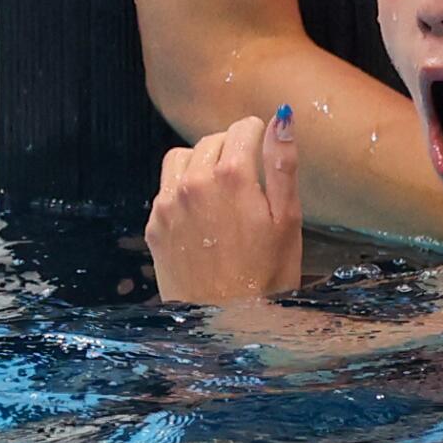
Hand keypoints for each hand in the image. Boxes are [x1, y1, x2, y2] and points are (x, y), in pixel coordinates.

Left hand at [146, 108, 301, 303]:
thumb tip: (282, 117)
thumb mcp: (287, 219)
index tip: (265, 153)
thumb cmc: (267, 276)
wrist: (224, 325)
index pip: (242, 127)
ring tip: (221, 190)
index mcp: (232, 176)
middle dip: (232, 149)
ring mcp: (169, 204)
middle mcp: (194, 182)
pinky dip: (183, 190)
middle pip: (212, 140)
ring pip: (183, 157)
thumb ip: (282, 163)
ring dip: (202, 163)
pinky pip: (166, 188)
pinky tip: (202, 216)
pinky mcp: (155, 225)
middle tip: (249, 179)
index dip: (258, 136)